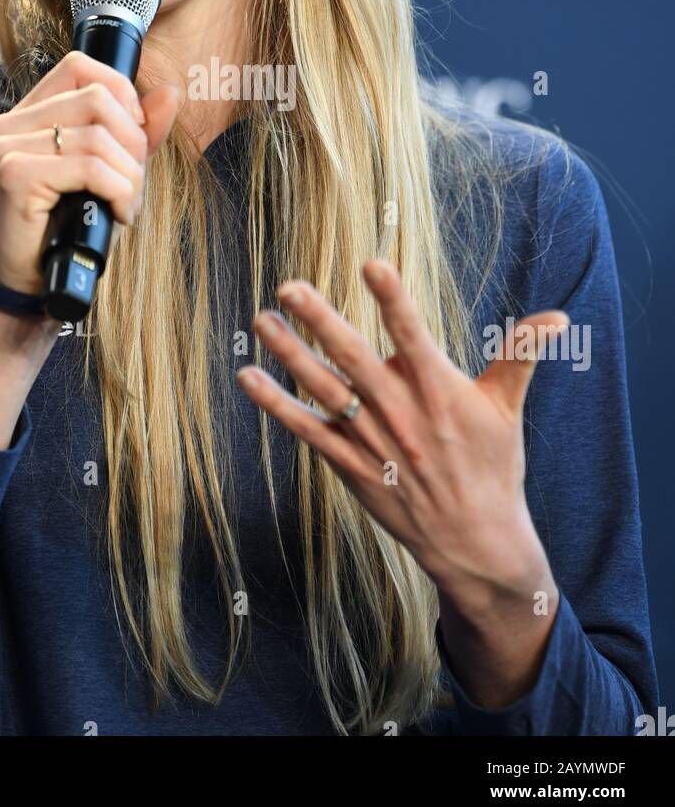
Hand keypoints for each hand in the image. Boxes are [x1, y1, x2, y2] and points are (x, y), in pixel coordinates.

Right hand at [0, 49, 179, 294]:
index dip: (121, 93)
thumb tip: (171, 92)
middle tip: (133, 184)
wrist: (32, 291)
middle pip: (98, 98)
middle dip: (134, 143)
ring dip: (130, 177)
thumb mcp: (110, 174)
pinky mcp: (15, 176)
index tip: (134, 137)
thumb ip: (138, 132)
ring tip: (125, 206)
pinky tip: (117, 215)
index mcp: (26, 116)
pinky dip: (119, 192)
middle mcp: (8, 125)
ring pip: (100, 136)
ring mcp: (7, 148)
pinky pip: (91, 167)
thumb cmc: (68, 232)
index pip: (80, 66)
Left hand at [237, 260, 568, 603]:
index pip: (414, 335)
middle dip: (320, 321)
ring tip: (260, 320)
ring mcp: (372, 441)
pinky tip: (247, 377)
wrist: (474, 543)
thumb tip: (559, 318)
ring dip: (289, 355)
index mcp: (439, 391)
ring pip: (323, 391)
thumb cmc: (492, 467)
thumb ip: (520, 356)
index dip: (394, 301)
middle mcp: (401, 413)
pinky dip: (276, 405)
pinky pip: (307, 431)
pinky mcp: (350, 466)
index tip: (372, 264)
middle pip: (354, 360)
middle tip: (288, 286)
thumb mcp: (507, 409)